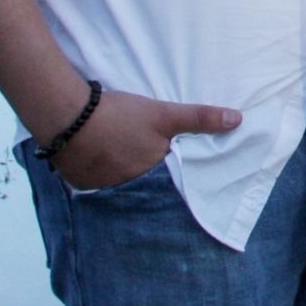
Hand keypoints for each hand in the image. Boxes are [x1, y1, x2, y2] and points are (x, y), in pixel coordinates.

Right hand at [43, 88, 241, 192]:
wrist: (68, 117)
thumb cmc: (120, 117)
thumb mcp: (164, 115)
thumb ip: (199, 119)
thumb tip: (237, 120)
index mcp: (150, 176)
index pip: (169, 184)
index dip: (175, 179)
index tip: (183, 180)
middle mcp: (127, 190)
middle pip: (145, 185)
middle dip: (150, 180)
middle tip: (149, 164)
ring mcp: (102, 189)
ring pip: (121, 184)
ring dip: (125, 175)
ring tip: (126, 160)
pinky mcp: (82, 184)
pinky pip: (99, 183)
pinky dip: (104, 174)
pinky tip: (104, 160)